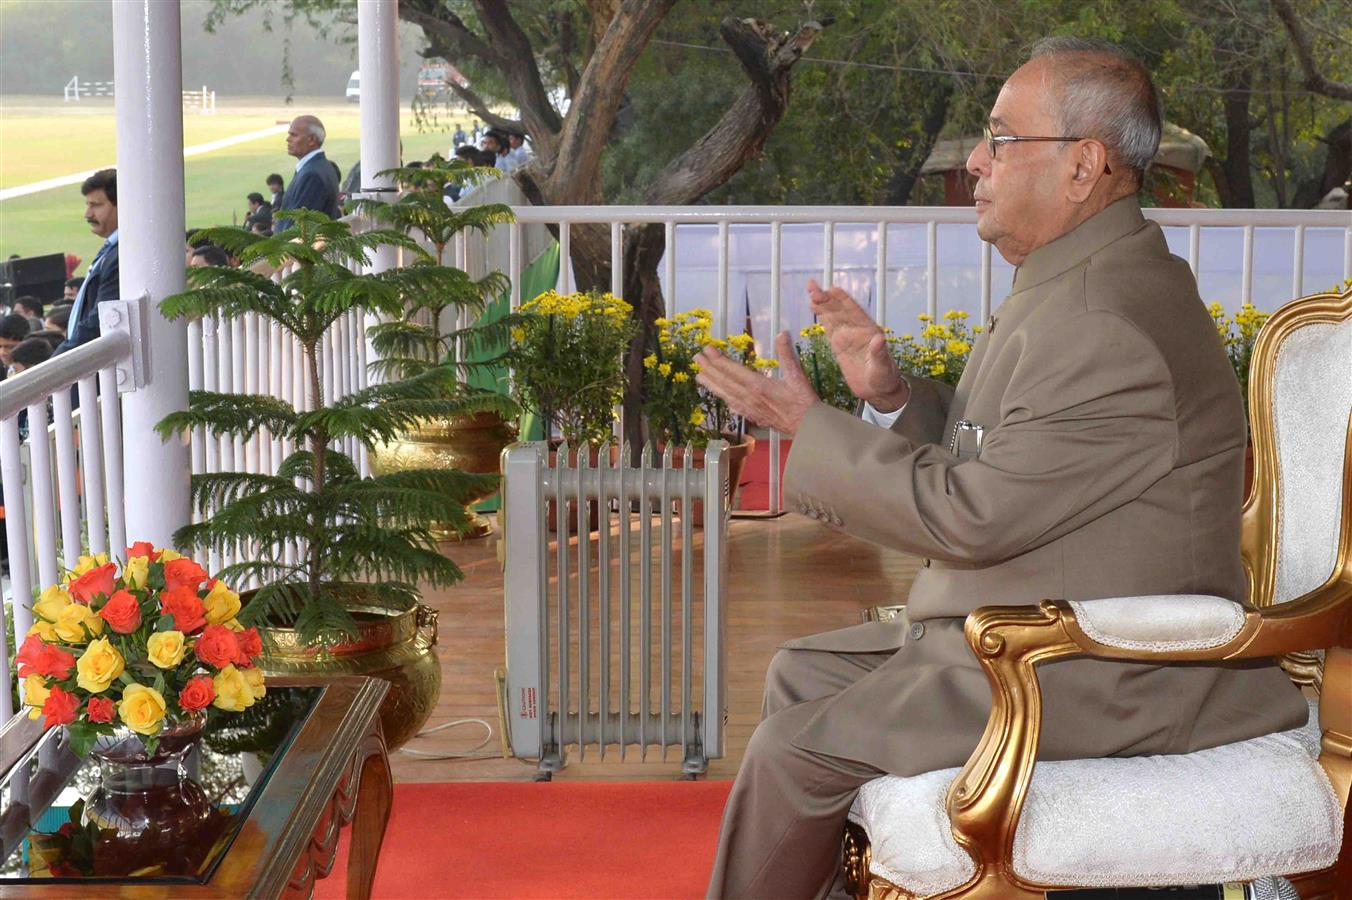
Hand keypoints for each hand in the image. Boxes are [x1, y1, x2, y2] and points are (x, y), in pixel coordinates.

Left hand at [695, 331, 816, 437]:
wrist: (806, 427)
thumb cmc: (803, 401)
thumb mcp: (796, 374)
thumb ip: (786, 353)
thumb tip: (782, 333)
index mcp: (758, 386)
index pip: (732, 370)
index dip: (718, 359)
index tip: (707, 350)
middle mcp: (748, 397)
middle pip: (724, 381)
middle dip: (709, 368)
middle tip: (696, 358)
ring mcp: (748, 408)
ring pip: (725, 394)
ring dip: (711, 384)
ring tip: (699, 375)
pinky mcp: (751, 416)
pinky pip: (732, 405)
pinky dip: (723, 397)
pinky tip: (718, 394)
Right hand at [806, 279, 908, 411]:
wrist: (878, 390)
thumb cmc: (884, 378)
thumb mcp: (882, 368)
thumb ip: (879, 353)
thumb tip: (879, 338)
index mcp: (869, 331)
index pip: (854, 311)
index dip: (843, 299)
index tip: (832, 289)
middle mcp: (858, 330)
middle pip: (840, 309)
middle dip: (827, 298)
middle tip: (813, 287)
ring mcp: (848, 336)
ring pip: (833, 316)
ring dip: (822, 303)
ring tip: (811, 292)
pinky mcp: (840, 345)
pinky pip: (829, 327)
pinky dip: (822, 316)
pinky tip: (814, 307)